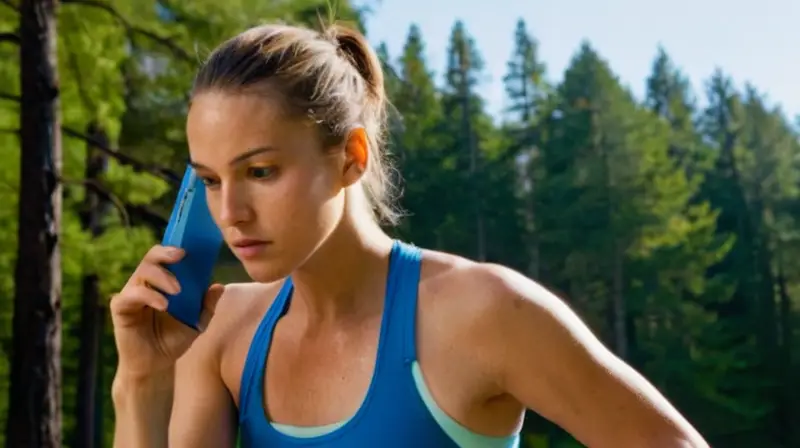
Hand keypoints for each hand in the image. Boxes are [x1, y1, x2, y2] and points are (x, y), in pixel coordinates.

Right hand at [110, 245, 224, 378]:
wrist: (155, 365)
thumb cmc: (172, 340)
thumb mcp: (196, 323)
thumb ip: (207, 306)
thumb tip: (218, 286)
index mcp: (162, 282)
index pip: (165, 258)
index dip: (175, 249)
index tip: (189, 248)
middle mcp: (145, 284)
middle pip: (151, 258)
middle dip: (166, 254)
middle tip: (181, 257)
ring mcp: (131, 294)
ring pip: (142, 272)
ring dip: (162, 277)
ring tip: (177, 291)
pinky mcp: (121, 308)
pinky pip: (132, 295)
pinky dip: (149, 296)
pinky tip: (163, 305)